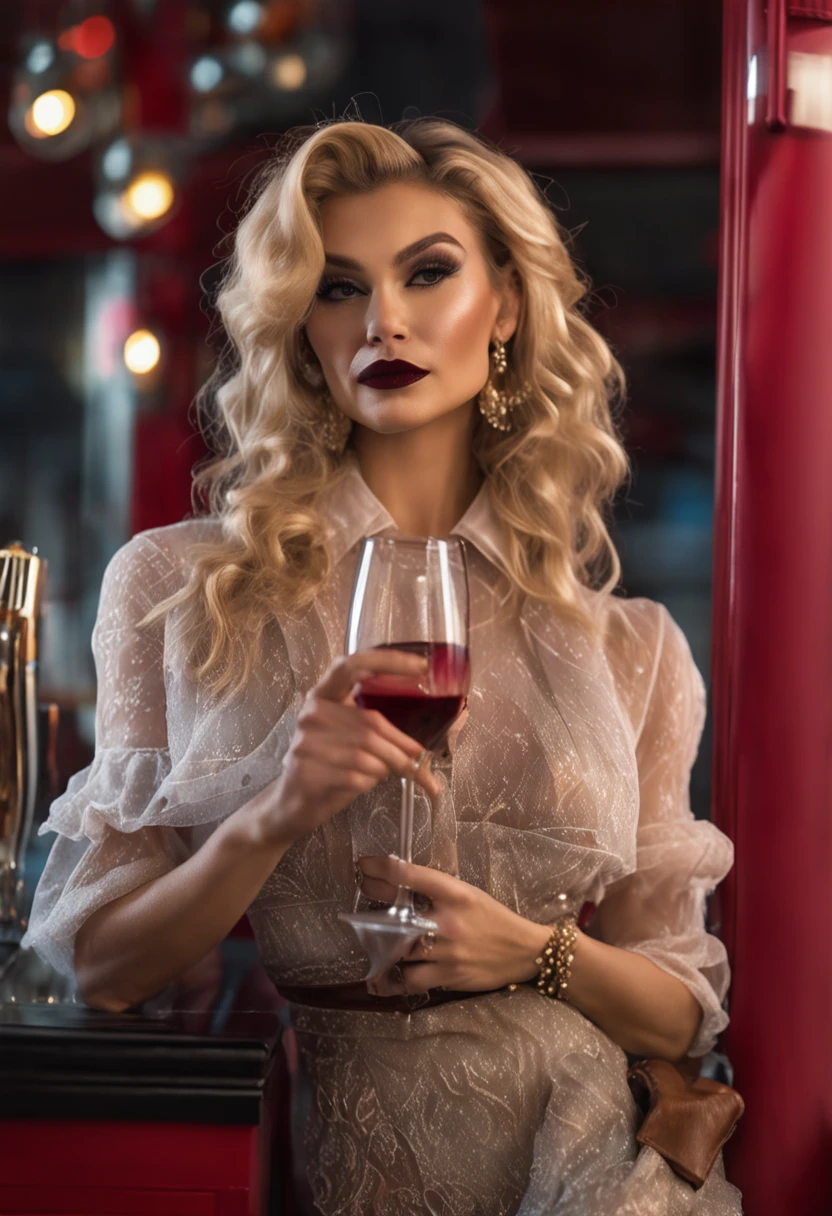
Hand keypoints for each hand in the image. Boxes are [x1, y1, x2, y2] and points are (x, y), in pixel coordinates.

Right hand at [254, 651, 439, 846]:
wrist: (294, 801)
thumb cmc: (331, 765)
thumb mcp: (354, 740)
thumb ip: (385, 733)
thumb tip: (426, 749)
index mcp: (324, 695)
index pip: (353, 665)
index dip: (387, 662)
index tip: (420, 667)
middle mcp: (312, 713)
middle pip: (370, 722)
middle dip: (401, 744)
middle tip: (417, 757)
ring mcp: (306, 741)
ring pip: (368, 752)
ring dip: (389, 766)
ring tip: (390, 771)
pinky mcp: (308, 770)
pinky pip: (356, 775)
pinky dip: (371, 781)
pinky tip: (364, 782)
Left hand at [357, 855, 551, 992]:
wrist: (525, 951)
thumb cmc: (494, 917)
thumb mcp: (468, 894)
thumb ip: (437, 891)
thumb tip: (400, 886)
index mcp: (455, 893)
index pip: (411, 875)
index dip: (381, 868)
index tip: (364, 865)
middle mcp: (448, 921)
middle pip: (398, 914)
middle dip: (372, 907)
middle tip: (359, 904)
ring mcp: (447, 951)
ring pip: (400, 950)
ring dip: (382, 947)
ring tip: (371, 944)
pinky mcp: (448, 976)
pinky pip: (410, 980)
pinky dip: (392, 981)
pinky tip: (379, 980)